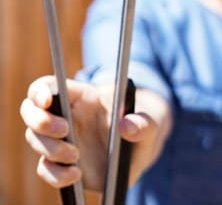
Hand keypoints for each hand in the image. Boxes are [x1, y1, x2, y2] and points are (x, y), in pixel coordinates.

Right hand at [20, 76, 171, 190]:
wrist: (141, 149)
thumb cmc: (142, 124)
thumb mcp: (151, 122)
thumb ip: (144, 123)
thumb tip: (126, 126)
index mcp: (82, 96)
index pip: (48, 86)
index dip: (41, 90)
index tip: (47, 100)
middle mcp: (66, 115)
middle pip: (30, 110)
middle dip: (40, 120)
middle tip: (64, 130)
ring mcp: (61, 140)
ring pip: (35, 139)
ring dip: (50, 148)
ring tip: (76, 156)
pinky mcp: (62, 164)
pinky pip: (45, 169)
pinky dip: (55, 174)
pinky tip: (75, 175)